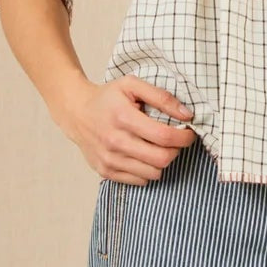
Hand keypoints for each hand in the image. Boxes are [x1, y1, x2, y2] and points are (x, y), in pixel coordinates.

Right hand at [55, 75, 196, 182]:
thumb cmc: (107, 97)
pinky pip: (139, 181)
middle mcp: (115, 142)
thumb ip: (161, 97)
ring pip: (153, 174)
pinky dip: (148, 171)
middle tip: (177, 140)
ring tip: (159, 147)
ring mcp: (109, 160)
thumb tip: (187, 114)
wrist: (76, 112)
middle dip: (177, 151)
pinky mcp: (105, 172)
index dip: (184, 137)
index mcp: (124, 118)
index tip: (189, 132)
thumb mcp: (132, 85)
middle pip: (161, 159)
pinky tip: (144, 155)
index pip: (164, 136)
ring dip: (163, 162)